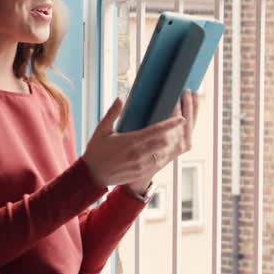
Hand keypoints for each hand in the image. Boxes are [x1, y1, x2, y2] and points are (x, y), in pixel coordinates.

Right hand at [81, 93, 196, 187]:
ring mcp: (141, 165)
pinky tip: (165, 150)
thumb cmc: (96, 150)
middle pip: (164, 142)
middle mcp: (138, 154)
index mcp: (131, 141)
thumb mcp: (102, 130)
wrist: (92, 174)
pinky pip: (157, 164)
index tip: (181, 118)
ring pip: (163, 154)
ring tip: (175, 137)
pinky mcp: (140, 173)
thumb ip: (112, 114)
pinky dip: (163, 156)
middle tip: (179, 127)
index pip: (156, 130)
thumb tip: (120, 98)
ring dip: (170, 146)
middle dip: (174, 134)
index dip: (171, 124)